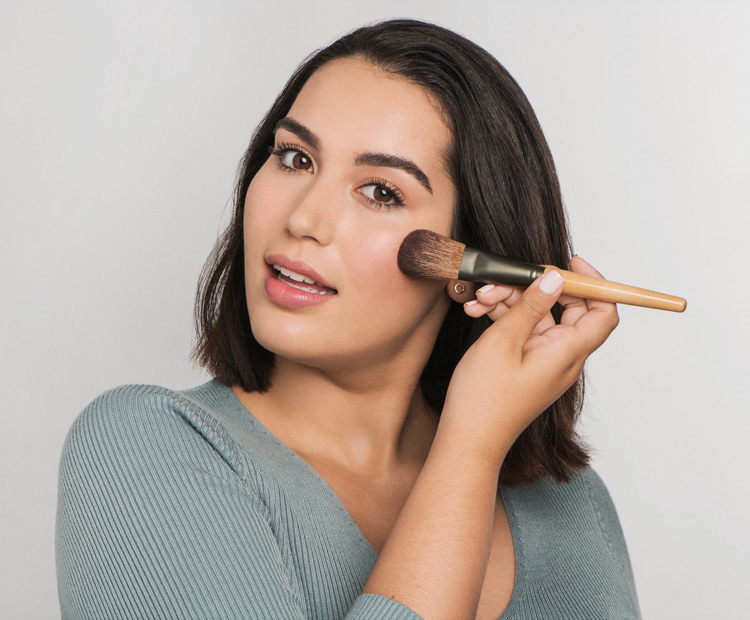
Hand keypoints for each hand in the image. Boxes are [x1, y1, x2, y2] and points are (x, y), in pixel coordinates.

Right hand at [442, 256, 618, 461]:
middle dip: (534, 287)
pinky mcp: (526, 364)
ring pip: (538, 316)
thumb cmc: (484, 399)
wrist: (468, 438)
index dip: (593, 284)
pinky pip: (523, 331)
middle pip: (566, 308)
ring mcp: (544, 361)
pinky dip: (503, 318)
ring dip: (509, 301)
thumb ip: (530, 306)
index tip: (569, 263)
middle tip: (505, 280)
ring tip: (480, 298)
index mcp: (567, 352)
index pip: (603, 312)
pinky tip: (477, 312)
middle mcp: (562, 357)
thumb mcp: (503, 341)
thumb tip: (554, 279)